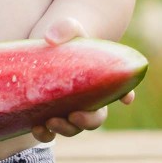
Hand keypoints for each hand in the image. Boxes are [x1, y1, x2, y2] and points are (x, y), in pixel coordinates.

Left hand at [30, 18, 135, 142]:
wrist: (44, 49)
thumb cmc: (64, 39)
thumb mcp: (68, 29)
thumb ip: (64, 28)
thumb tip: (49, 38)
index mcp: (100, 81)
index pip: (120, 90)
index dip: (126, 94)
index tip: (126, 98)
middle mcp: (88, 100)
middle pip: (95, 119)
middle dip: (86, 121)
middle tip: (73, 115)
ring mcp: (68, 109)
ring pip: (73, 129)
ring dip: (64, 129)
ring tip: (49, 122)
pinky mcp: (49, 114)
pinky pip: (50, 132)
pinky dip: (44, 133)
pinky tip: (36, 127)